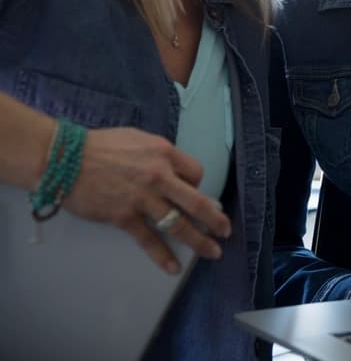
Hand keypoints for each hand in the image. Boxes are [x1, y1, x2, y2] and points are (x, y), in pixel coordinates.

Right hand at [64, 127, 231, 273]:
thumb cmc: (102, 146)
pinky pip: (148, 240)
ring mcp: (143, 198)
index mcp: (165, 153)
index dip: (198, 185)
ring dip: (199, 240)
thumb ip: (159, 154)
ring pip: (178, 224)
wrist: (67, 159)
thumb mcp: (139, 139)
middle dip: (215, 219)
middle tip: (225, 230)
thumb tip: (172, 170)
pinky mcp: (124, 216)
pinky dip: (162, 256)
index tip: (194, 193)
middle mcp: (159, 176)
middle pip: (197, 201)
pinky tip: (173, 267)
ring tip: (212, 252)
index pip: (196, 172)